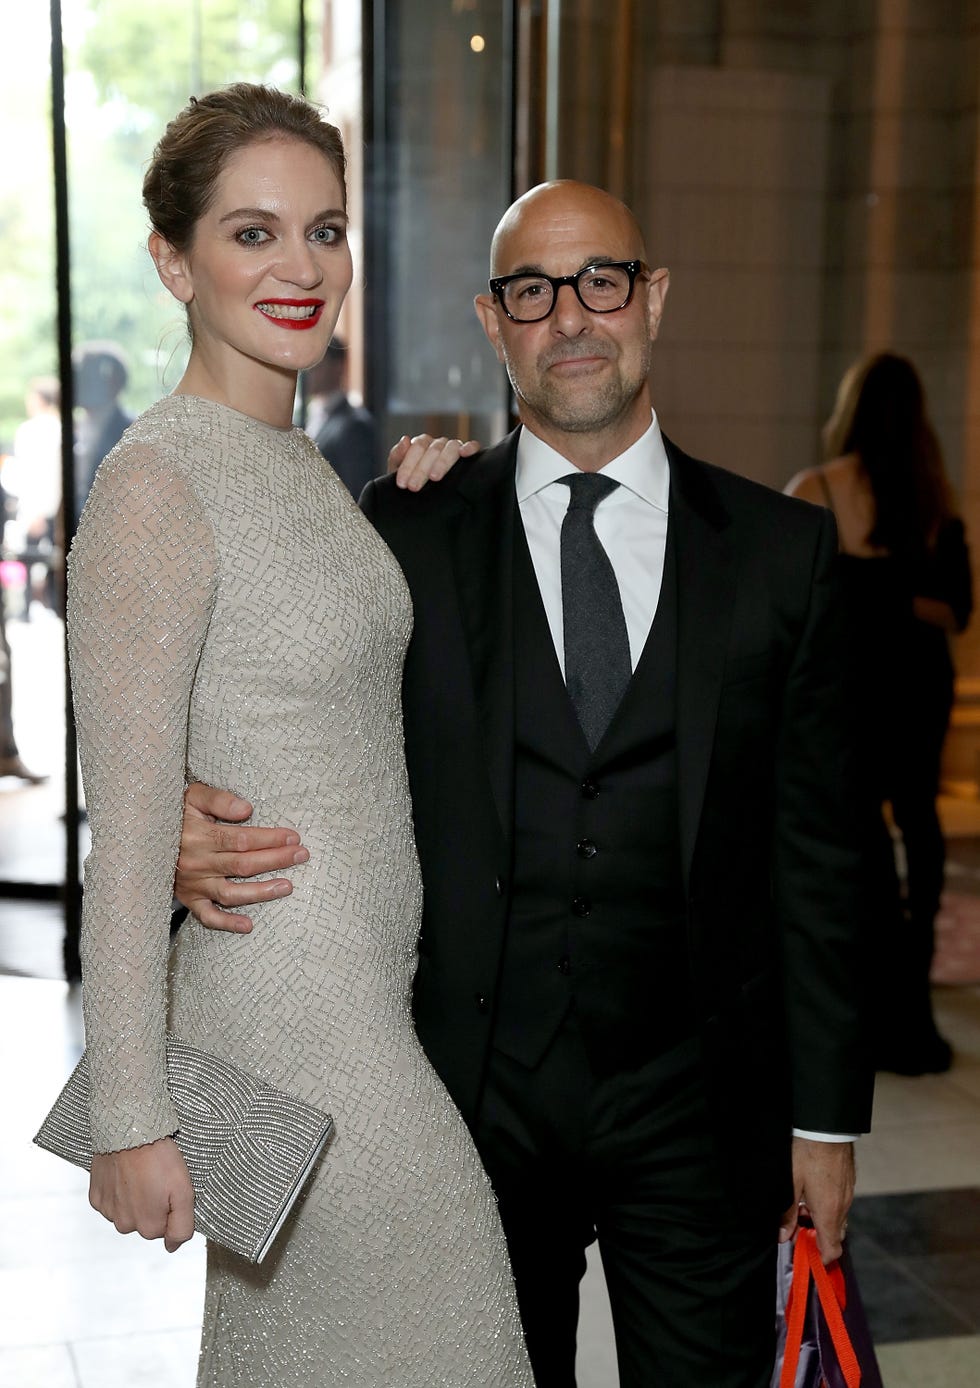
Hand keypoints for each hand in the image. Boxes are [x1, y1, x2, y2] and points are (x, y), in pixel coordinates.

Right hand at [89, 1136, 194, 1251]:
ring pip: (128, 1212)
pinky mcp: (96, 1197)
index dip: (171, 1207)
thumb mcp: (184, 1191)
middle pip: (146, 1222)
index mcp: (148, 1227)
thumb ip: (182, 1226)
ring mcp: (108, 1212)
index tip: (170, 1187)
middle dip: (154, 1204)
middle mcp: (125, 1226)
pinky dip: (119, 1190)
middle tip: (157, 1177)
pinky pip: (112, 1201)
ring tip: (141, 1173)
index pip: (166, 1229)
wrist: (128, 1132)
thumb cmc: (159, 1158)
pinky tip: (125, 1173)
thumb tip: (172, 1247)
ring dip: (136, 1197)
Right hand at [175, 782, 309, 932]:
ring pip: (231, 893)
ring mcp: (193, 884)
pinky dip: (227, 923)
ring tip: (287, 887)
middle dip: (276, 860)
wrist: (138, 836)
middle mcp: (197, 863)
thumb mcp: (191, 796)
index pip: (242, 840)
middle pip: (243, 864)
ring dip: (261, 892)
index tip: (293, 837)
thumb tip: (247, 810)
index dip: (270, 839)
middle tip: (302, 855)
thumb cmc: (172, 812)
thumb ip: (218, 799)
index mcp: (199, 835)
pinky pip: (207, 916)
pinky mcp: (188, 899)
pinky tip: (248, 926)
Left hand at [387, 434, 479, 490]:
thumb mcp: (398, 472)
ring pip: (451, 447)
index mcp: (421, 445)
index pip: (416, 447)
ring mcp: (454, 449)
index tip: (402, 483)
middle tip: (414, 487)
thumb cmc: (412, 484)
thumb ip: (397, 457)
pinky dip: (470, 447)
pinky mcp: (470, 455)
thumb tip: (405, 440)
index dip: (408, 465)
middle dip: (421, 470)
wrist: (425, 501)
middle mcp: (438, 444)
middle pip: (432, 450)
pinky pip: (473, 446)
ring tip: (434, 478)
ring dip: (442, 462)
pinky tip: (464, 454)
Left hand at [779, 1137, 854, 1264]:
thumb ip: (787, 1213)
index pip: (832, 1248)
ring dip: (822, 1220)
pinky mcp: (849, 1182)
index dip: (821, 1258)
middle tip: (798, 1226)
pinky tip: (813, 1192)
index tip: (807, 1255)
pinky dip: (828, 1206)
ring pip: (838, 1219)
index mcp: (828, 1213)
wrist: (826, 1129)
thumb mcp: (790, 1184)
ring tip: (803, 1205)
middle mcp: (842, 1207)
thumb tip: (783, 1236)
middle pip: (835, 1235)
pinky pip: (841, 1203)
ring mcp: (848, 1194)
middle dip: (818, 1237)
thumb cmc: (807, 1155)